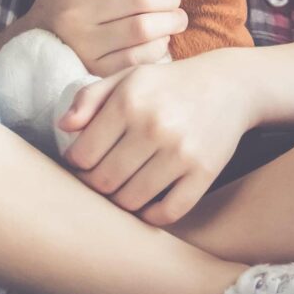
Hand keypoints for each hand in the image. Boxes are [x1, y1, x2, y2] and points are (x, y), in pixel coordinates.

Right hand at [28, 0, 187, 79]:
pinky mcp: (96, 71)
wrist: (30, 51)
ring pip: (144, 28)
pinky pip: (139, 58)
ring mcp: (85, 46)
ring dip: (171, 20)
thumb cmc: (57, 3)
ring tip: (177, 16)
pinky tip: (162, 38)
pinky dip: (159, 46)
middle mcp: (76, 14)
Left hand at [58, 48, 256, 227]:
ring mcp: (180, 152)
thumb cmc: (169, 84)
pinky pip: (167, 213)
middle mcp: (154, 126)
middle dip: (97, 185)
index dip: (78, 164)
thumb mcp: (129, 78)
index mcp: (130, 100)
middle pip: (103, 182)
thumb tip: (63, 127)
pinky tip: (149, 202)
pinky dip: (151, 215)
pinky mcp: (203, 172)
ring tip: (124, 187)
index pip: (82, 156)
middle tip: (104, 177)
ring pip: (130, 201)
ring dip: (122, 201)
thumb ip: (90, 97)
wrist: (230, 85)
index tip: (86, 162)